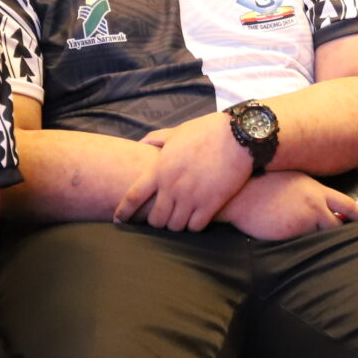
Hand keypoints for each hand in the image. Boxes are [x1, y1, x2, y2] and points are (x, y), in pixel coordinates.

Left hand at [114, 111, 252, 231]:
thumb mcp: (177, 132)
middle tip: (163, 218)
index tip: (119, 219)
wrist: (238, 136)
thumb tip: (140, 144)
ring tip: (182, 219)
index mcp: (160, 169)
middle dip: (157, 221)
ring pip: (175, 226)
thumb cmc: (207, 131)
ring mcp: (192, 197)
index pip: (133, 197)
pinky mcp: (211, 204)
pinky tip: (198, 219)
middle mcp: (172, 186)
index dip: (124, 211)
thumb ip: (156, 139)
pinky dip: (194, 226)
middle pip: (155, 219)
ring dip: (177, 224)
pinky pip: (196, 227)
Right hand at [217, 170, 357, 241]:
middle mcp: (315, 203)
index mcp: (315, 189)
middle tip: (346, 245)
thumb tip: (313, 203)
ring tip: (315, 250)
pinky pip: (303, 246)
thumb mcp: (289, 180)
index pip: (346, 203)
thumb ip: (305, 192)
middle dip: (340, 235)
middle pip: (337, 225)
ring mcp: (305, 220)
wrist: (239, 194)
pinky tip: (295, 250)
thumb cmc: (257, 185)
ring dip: (319, 243)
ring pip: (321, 237)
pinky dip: (302, 249)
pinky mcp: (293, 234)